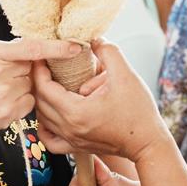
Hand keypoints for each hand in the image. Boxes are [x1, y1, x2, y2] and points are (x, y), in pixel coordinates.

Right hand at [0, 37, 80, 144]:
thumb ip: (7, 51)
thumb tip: (36, 49)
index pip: (32, 48)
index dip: (57, 48)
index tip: (76, 47)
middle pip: (32, 68)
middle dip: (24, 71)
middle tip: (3, 76)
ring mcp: (5, 96)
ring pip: (32, 86)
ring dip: (22, 86)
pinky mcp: (8, 114)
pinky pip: (29, 103)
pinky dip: (21, 101)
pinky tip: (2, 101)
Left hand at [33, 39, 168, 161]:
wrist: (148, 143)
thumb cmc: (139, 112)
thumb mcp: (126, 75)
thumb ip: (108, 52)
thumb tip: (94, 38)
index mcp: (76, 111)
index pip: (44, 88)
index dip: (39, 70)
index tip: (42, 57)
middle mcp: (69, 128)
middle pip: (39, 103)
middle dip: (38, 82)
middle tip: (44, 66)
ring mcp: (72, 140)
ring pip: (42, 120)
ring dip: (42, 101)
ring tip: (50, 84)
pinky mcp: (77, 147)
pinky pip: (50, 140)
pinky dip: (46, 127)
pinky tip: (53, 115)